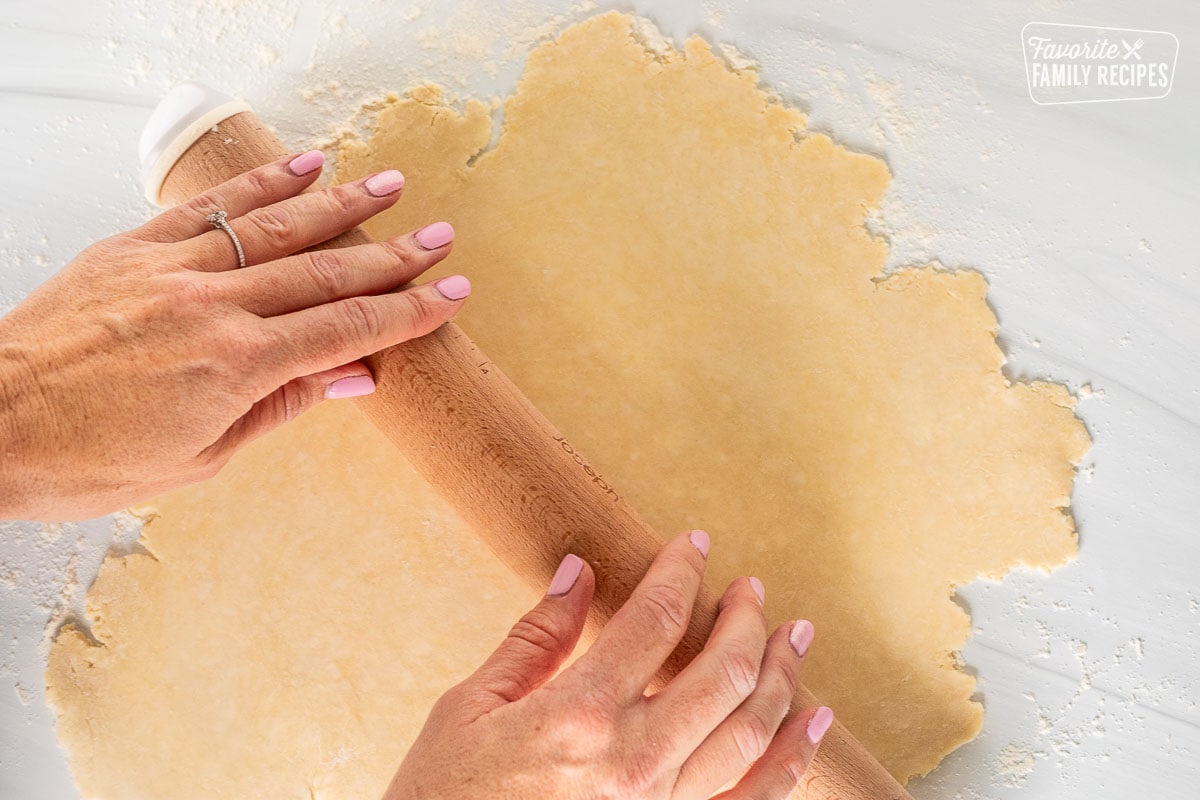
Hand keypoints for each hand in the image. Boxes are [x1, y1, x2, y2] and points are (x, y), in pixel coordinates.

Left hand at [0, 150, 467, 520]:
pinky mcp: (136, 249)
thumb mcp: (201, 457)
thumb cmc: (86, 458)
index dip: (406, 312)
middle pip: (326, 273)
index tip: (449, 294)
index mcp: (237, 366)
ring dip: (342, 205)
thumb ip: (281, 407)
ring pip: (278, 228)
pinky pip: (212, 208)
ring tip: (390, 186)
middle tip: (442, 237)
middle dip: (394, 255)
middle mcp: (214, 307)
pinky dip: (262, 185)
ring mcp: (174, 270)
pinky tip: (303, 167)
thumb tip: (349, 379)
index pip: (346, 330)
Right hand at [385, 531, 830, 799]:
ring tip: (795, 637)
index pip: (653, 622)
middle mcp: (632, 764)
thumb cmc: (444, 796)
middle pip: (722, 672)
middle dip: (746, 618)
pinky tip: (813, 719)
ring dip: (783, 675)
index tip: (693, 545)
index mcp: (576, 717)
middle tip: (751, 588)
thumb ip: (535, 638)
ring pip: (752, 733)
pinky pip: (756, 799)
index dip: (680, 572)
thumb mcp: (469, 707)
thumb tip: (579, 572)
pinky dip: (795, 758)